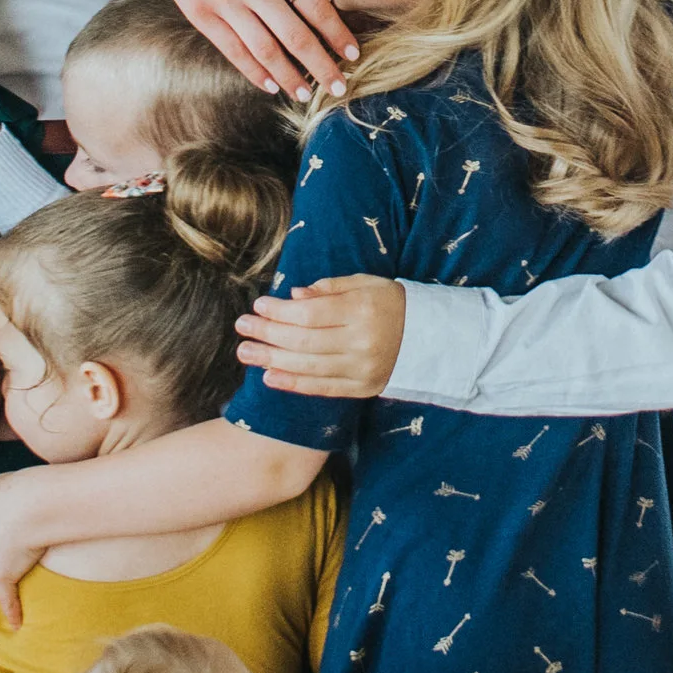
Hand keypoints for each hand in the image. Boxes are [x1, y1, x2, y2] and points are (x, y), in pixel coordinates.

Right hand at [116, 0, 358, 97]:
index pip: (316, 8)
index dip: (336, 35)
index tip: (351, 54)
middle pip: (296, 37)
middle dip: (321, 66)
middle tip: (339, 87)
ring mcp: (225, 2)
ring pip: (265, 51)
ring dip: (289, 77)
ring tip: (305, 94)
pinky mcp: (200, 13)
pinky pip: (233, 50)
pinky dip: (253, 72)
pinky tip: (270, 85)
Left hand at [233, 276, 405, 399]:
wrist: (431, 338)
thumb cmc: (392, 303)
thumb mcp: (366, 284)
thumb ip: (329, 288)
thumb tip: (293, 296)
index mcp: (362, 310)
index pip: (310, 314)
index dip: (279, 312)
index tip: (258, 306)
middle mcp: (361, 342)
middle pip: (303, 341)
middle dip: (267, 334)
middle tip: (241, 328)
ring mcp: (362, 369)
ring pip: (308, 367)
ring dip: (271, 361)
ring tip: (245, 353)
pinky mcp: (363, 389)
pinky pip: (322, 389)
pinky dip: (293, 384)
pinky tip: (269, 377)